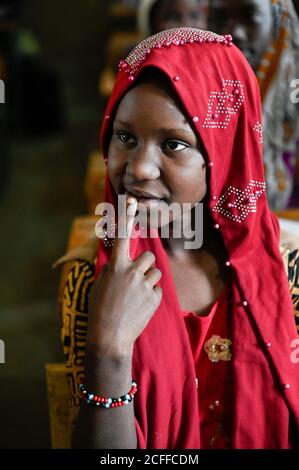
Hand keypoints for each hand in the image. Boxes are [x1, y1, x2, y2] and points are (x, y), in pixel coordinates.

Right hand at [87, 197, 162, 358]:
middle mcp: (132, 272)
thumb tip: (119, 263)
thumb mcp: (100, 285)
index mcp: (116, 266)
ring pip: (156, 272)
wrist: (109, 337)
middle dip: (144, 265)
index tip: (131, 200)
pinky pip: (157, 289)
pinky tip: (140, 307)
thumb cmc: (99, 310)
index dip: (126, 217)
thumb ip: (112, 270)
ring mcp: (145, 285)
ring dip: (149, 280)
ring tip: (137, 296)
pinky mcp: (155, 298)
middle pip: (149, 256)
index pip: (123, 236)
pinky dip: (151, 295)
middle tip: (135, 279)